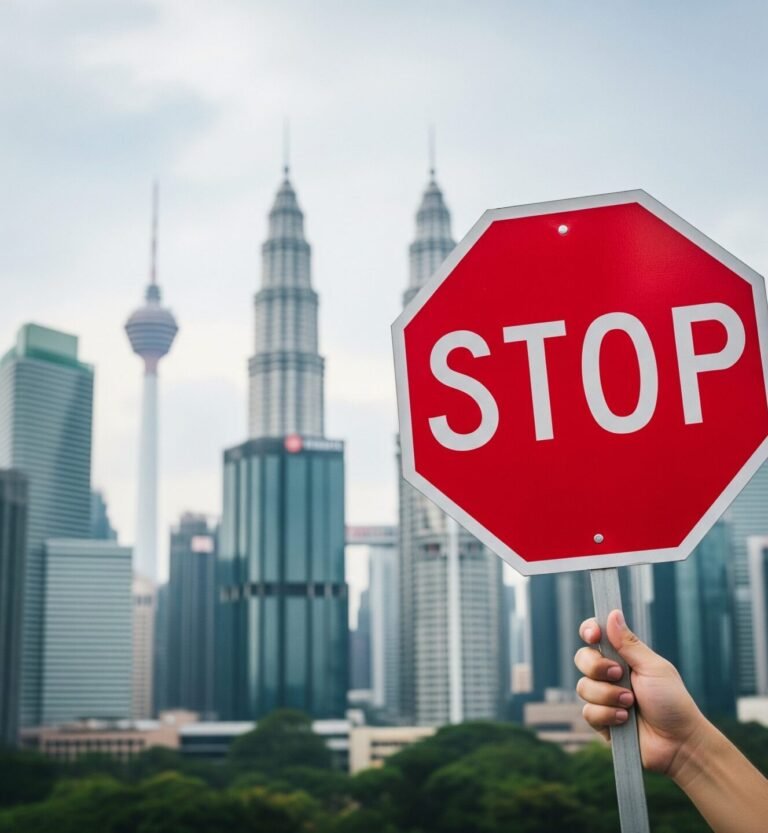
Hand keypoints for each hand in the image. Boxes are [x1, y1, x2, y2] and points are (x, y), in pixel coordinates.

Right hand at [574, 609, 707, 776]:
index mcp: (623, 657)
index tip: (593, 635)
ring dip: (608, 695)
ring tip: (631, 704)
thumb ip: (629, 644)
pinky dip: (607, 715)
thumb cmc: (673, 702)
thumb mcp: (653, 668)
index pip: (595, 636)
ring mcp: (604, 698)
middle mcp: (610, 675)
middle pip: (582, 658)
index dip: (589, 631)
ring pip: (583, 687)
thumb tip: (612, 613)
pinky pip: (588, 712)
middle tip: (619, 674)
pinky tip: (625, 720)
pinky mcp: (601, 721)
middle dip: (597, 666)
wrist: (679, 744)